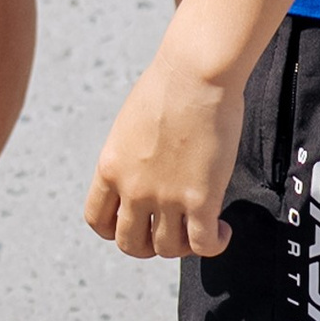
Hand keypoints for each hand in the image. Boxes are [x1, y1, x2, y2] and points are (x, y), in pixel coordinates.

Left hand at [84, 41, 244, 261]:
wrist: (196, 71)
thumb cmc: (170, 85)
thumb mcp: (131, 125)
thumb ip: (131, 157)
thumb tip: (146, 174)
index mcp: (110, 167)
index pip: (97, 220)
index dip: (115, 230)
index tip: (135, 223)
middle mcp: (133, 188)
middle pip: (130, 244)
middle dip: (148, 244)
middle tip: (168, 230)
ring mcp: (166, 197)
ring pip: (167, 248)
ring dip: (183, 244)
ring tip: (199, 226)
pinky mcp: (201, 200)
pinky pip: (204, 245)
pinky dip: (214, 245)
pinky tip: (222, 230)